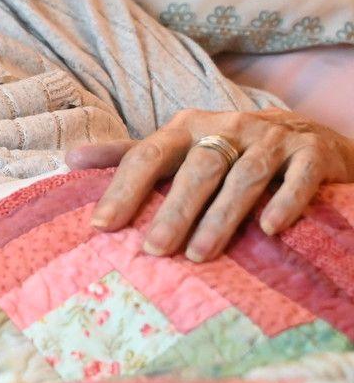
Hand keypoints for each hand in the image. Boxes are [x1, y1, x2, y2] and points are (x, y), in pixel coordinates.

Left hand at [74, 108, 353, 260]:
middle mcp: (228, 127)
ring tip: (200, 256)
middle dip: (174, 210)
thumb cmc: (232, 151)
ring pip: (244, 176)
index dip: (123, 189)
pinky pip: (298, 177)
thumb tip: (70, 158)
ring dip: (221, 217)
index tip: (101, 226)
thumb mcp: (181, 148)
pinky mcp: (313, 152)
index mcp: (188, 127)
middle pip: (196, 168)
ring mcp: (273, 138)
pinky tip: (268, 229)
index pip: (147, 155)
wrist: (313, 139)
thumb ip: (132, 156)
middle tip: (154, 251)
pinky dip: (284, 201)